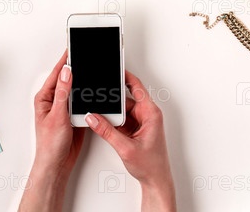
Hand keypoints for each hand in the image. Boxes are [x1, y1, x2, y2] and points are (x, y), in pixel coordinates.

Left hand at [19, 52, 84, 211]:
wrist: (57, 165)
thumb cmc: (50, 145)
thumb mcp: (57, 116)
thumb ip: (62, 93)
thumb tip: (66, 72)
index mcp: (45, 98)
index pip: (57, 73)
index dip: (65, 60)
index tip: (72, 48)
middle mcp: (54, 100)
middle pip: (67, 79)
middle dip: (76, 68)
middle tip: (85, 55)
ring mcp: (64, 107)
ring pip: (76, 89)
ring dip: (83, 82)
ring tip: (91, 70)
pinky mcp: (74, 115)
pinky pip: (82, 100)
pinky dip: (88, 95)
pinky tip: (93, 90)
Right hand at [85, 70, 175, 211]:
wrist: (155, 182)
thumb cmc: (150, 166)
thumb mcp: (125, 147)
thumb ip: (106, 131)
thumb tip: (93, 118)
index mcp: (151, 113)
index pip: (137, 86)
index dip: (125, 76)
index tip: (115, 68)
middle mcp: (147, 114)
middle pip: (126, 98)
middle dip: (112, 99)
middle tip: (99, 96)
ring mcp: (141, 121)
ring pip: (122, 109)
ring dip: (112, 113)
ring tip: (100, 114)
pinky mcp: (136, 128)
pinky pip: (122, 119)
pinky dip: (113, 121)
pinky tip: (105, 124)